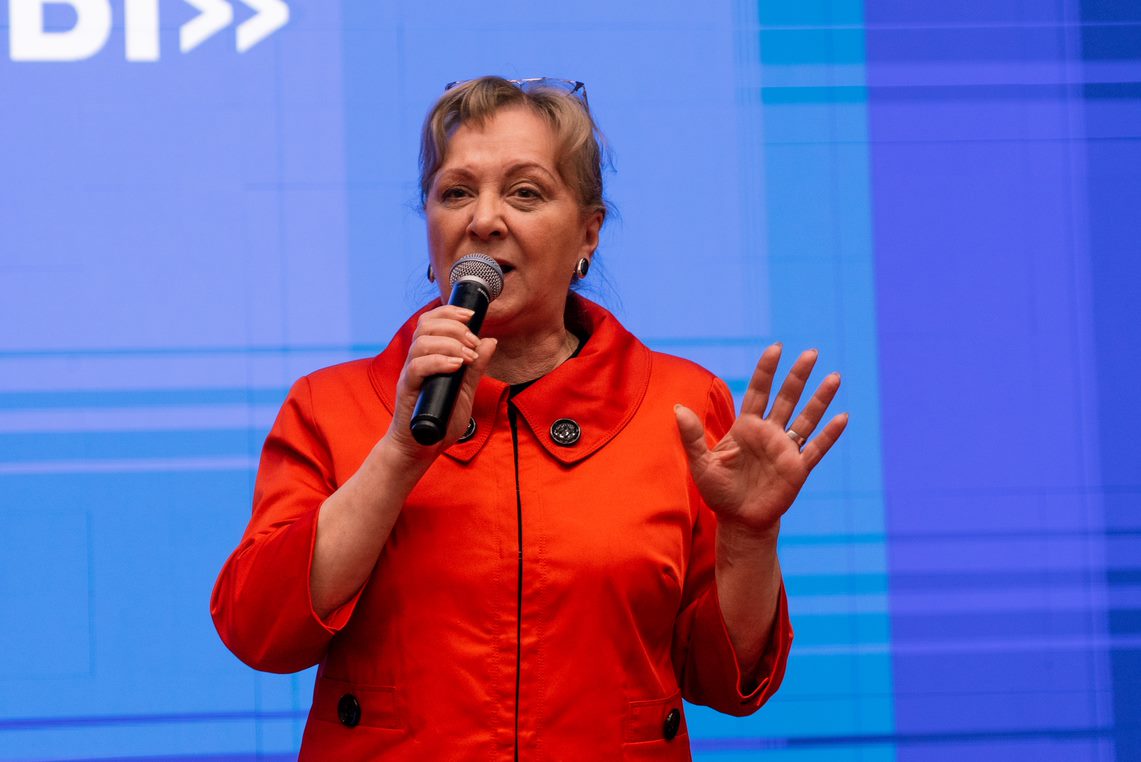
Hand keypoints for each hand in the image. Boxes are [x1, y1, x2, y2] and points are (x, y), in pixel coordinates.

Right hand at [383, 304, 497, 463]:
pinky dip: (439, 362)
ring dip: (450, 344)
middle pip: (426, 325)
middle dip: (454, 327)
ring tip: (467, 357)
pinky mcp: (407, 390)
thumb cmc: (441, 419)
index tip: (471, 316)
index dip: (450, 312)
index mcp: (428, 356)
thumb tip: (490, 341)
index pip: (431, 321)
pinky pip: (417, 367)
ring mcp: (410, 374)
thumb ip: (476, 367)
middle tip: (472, 343)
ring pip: (421, 342)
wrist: (422, 448)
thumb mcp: (465, 390)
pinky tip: (456, 366)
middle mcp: (416, 360)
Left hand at [675, 344, 846, 535]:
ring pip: (806, 418)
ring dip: (820, 399)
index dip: (766, 370)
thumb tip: (677, 408)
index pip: (758, 391)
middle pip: (787, 398)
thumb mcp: (700, 463)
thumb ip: (691, 436)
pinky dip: (829, 435)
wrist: (738, 520)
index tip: (776, 348)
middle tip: (812, 353)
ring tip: (835, 377)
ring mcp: (785, 449)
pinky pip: (816, 449)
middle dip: (798, 376)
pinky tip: (842, 417)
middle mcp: (769, 433)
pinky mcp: (797, 469)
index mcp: (746, 427)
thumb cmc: (719, 490)